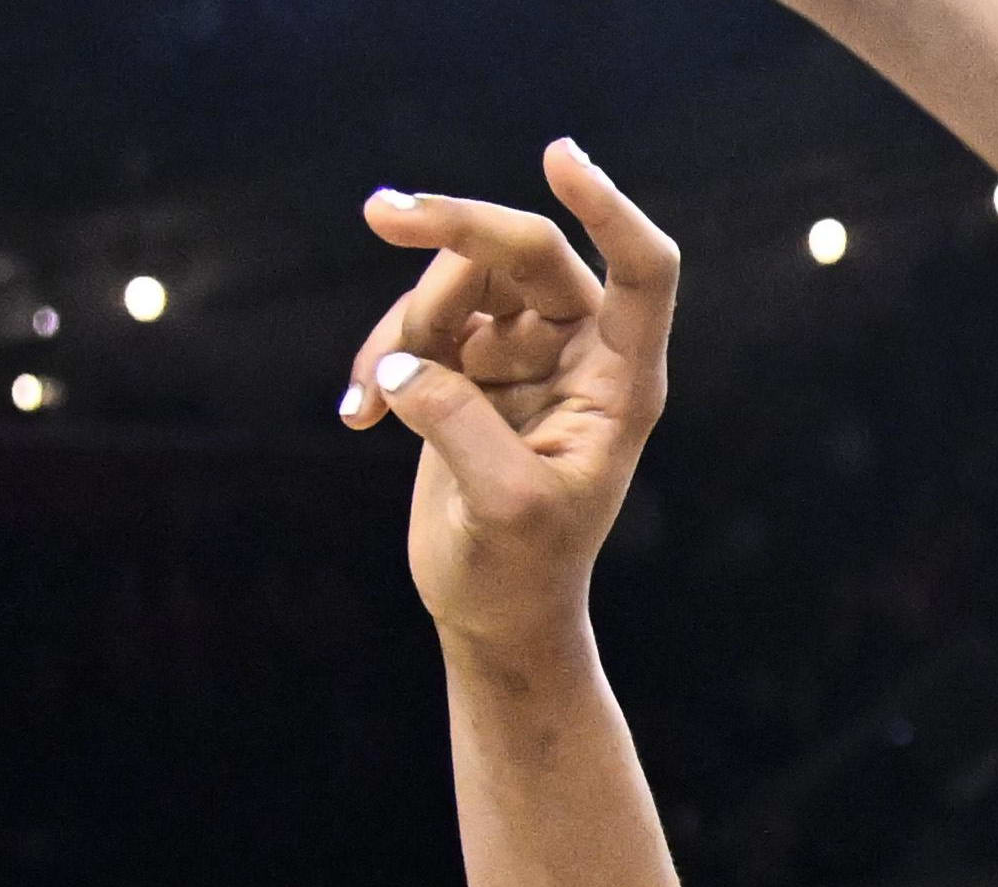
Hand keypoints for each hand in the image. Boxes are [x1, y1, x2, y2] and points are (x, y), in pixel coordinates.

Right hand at [339, 144, 681, 647]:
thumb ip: (458, 427)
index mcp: (621, 382)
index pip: (642, 270)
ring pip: (461, 284)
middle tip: (381, 212)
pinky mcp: (470, 369)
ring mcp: (524, 355)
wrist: (492, 615)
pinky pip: (420, 325)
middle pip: (527, 253)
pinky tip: (355, 415)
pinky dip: (381, 360)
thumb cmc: (521, 573)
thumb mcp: (503, 509)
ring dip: (403, 326)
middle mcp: (581, 354)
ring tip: (368, 400)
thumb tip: (402, 364)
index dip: (608, 208)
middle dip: (456, 229)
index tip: (558, 159)